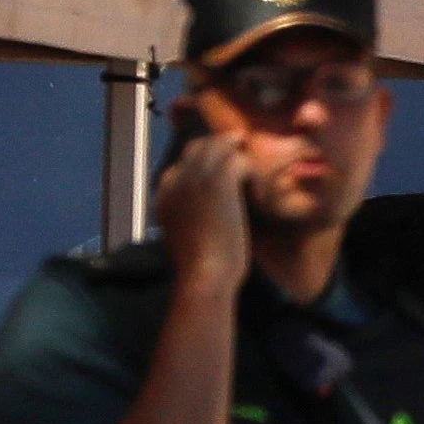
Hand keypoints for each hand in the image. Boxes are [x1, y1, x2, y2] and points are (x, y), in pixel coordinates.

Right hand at [155, 130, 249, 293]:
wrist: (204, 277)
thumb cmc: (201, 270)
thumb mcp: (186, 240)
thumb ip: (190, 217)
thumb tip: (203, 212)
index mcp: (164, 193)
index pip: (184, 162)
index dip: (206, 164)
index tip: (226, 176)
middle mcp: (175, 178)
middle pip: (200, 146)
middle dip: (223, 148)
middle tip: (244, 155)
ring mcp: (196, 176)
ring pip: (221, 148)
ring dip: (240, 160)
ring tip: (255, 177)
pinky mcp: (219, 180)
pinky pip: (240, 161)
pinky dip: (254, 176)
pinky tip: (259, 195)